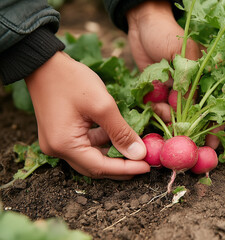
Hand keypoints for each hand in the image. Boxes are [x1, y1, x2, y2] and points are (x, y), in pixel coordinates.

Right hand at [25, 52, 149, 179]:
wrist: (45, 62)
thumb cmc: (72, 80)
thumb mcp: (103, 105)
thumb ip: (121, 132)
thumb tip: (139, 154)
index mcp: (65, 145)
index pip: (100, 167)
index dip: (126, 169)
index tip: (147, 167)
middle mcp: (58, 149)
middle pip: (94, 167)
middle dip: (120, 167)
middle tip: (144, 164)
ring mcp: (57, 142)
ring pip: (91, 157)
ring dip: (113, 156)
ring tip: (135, 151)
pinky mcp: (60, 134)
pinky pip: (85, 146)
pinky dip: (103, 144)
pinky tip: (118, 137)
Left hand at [126, 1, 223, 148]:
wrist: (141, 23)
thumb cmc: (166, 33)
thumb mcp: (182, 54)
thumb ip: (186, 82)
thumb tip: (187, 108)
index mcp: (203, 78)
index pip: (213, 107)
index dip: (214, 126)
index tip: (211, 144)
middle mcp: (189, 88)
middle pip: (193, 117)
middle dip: (188, 131)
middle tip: (183, 143)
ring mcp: (172, 90)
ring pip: (173, 115)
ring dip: (167, 118)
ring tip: (160, 108)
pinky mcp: (155, 91)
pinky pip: (156, 109)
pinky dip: (154, 112)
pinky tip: (152, 106)